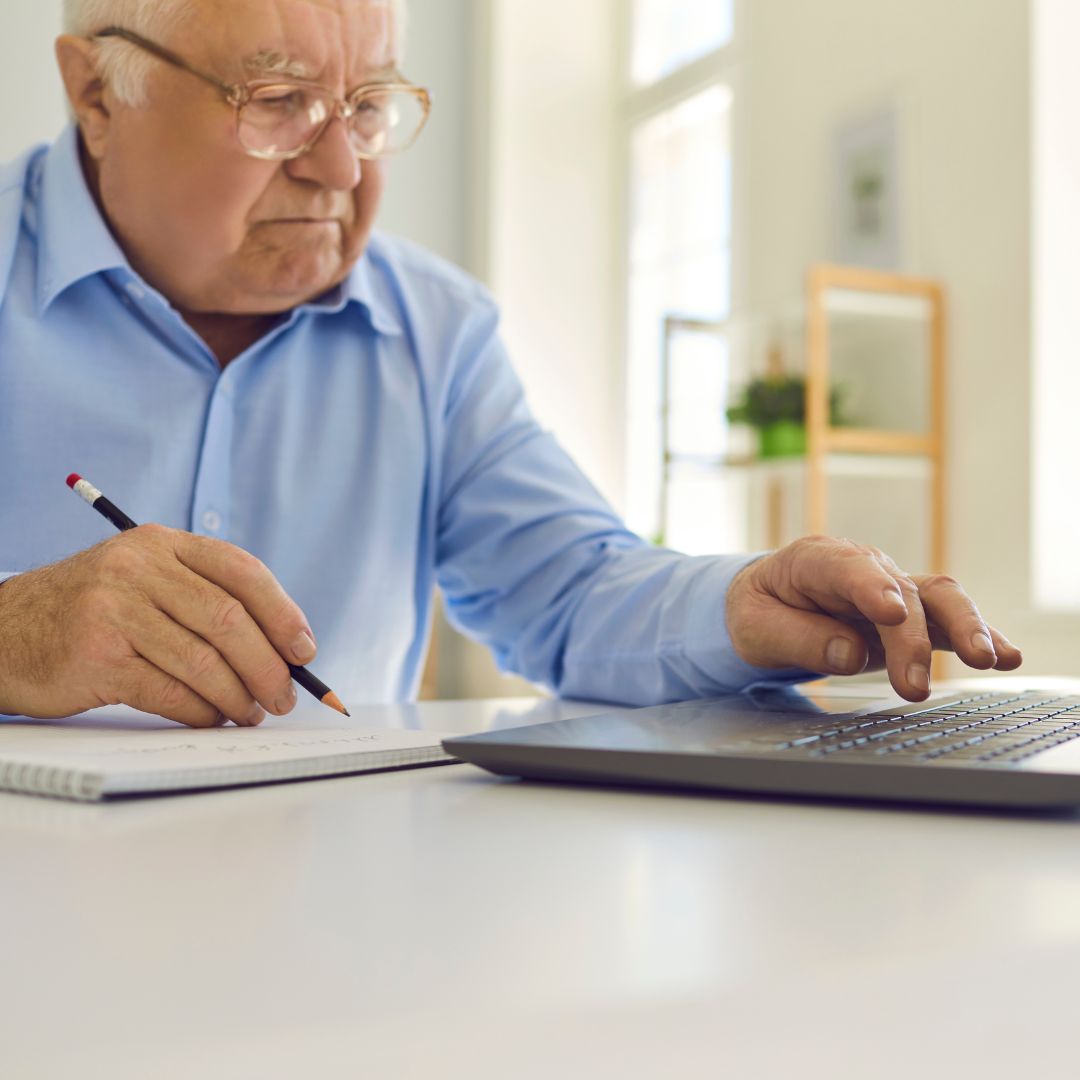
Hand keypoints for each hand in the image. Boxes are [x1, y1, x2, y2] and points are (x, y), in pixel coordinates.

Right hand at [0, 525, 317, 726]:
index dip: (283, 613)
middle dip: (268, 666)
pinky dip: (201, 712)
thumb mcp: (145, 581)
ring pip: (204, 661)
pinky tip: (213, 718)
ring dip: (238, 696)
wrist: (6, 632)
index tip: (304, 650)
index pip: (242, 572)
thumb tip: (282, 647)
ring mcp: (115, 609)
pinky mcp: (97, 655)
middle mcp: (139, 568)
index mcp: (162, 543)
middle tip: (284, 696)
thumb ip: (204, 599)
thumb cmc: (94, 613)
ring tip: (251, 713)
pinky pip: (170, 691)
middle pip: (230, 620)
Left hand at [725, 536, 1021, 700]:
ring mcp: (893, 589)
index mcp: (815, 560)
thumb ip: (797, 638)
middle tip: (913, 685)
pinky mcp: (911, 616)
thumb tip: (849, 653)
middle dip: (911, 638)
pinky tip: (1008, 655)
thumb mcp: (755, 627)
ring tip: (987, 660)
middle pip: (902, 592)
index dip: (871, 588)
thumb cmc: (760, 610)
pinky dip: (981, 635)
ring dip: (965, 628)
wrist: (769, 604)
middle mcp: (864, 568)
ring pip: (938, 599)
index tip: (890, 612)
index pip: (848, 568)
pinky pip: (949, 621)